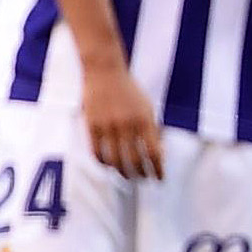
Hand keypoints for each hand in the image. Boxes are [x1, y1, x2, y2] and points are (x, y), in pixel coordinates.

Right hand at [80, 54, 163, 179]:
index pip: (154, 153)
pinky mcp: (92, 125)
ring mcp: (108, 126)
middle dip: (140, 174)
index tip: (159, 179)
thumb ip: (152, 129)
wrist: (105, 72)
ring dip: (122, 172)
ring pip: (115, 160)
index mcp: (145, 120)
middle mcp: (127, 125)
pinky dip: (104, 163)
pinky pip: (97, 152)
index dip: (158, 169)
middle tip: (142, 179)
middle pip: (134, 160)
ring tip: (127, 176)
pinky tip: (109, 165)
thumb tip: (157, 154)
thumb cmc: (129, 91)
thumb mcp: (147, 107)